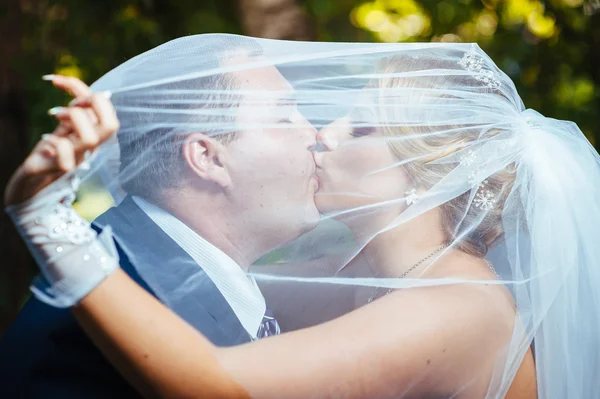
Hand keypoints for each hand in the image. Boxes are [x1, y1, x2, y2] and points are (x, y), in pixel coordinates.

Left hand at [4, 75, 118, 206]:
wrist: (35, 174)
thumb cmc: (52, 145)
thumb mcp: (65, 120)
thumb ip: (74, 103)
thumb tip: (71, 81)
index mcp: (97, 134)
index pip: (110, 113)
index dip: (91, 94)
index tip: (62, 86)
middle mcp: (92, 147)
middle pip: (112, 126)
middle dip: (92, 103)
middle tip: (71, 102)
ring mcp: (79, 159)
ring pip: (90, 138)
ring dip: (71, 118)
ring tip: (54, 115)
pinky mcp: (61, 170)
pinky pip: (66, 158)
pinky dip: (54, 142)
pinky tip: (45, 140)